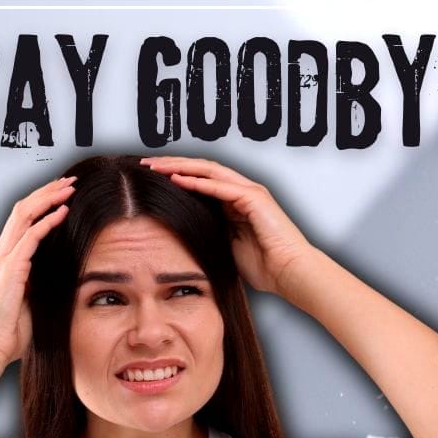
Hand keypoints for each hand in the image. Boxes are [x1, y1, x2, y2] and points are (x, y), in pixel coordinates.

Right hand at [0, 176, 73, 367]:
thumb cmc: (11, 330)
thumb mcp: (32, 299)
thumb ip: (41, 282)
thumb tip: (62, 274)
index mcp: (6, 259)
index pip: (23, 219)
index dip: (42, 203)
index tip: (64, 194)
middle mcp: (2, 253)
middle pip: (23, 209)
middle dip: (47, 191)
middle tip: (70, 181)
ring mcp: (3, 259)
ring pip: (25, 215)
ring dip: (48, 198)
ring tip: (69, 187)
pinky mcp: (10, 269)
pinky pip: (30, 237)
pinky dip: (47, 221)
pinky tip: (63, 212)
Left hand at [139, 156, 317, 296]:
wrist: (291, 273)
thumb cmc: (266, 267)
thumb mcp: (229, 247)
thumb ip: (212, 232)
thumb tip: (185, 232)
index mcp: (236, 202)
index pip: (202, 180)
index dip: (176, 175)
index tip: (151, 178)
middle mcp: (244, 191)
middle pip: (202, 169)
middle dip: (173, 164)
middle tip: (146, 164)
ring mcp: (250, 192)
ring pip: (209, 170)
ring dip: (180, 167)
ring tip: (156, 167)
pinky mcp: (254, 198)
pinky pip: (220, 185)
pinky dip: (198, 182)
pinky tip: (177, 179)